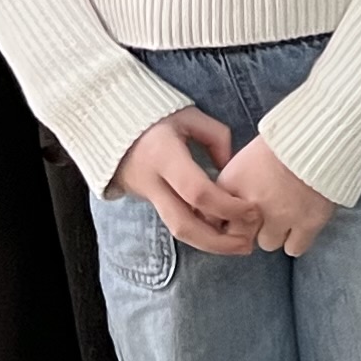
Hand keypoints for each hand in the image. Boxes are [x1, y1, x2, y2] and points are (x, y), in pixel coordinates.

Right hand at [122, 109, 262, 257]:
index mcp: (164, 155)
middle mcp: (153, 182)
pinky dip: (199, 233)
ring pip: (177, 231)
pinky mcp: (149, 203)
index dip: (227, 206)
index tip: (252, 210)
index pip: (197, 192)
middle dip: (218, 241)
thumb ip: (216, 138)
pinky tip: (222, 234)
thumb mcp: (189, 116)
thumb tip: (230, 169)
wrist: (108, 125)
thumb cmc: (157, 117)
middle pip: (184, 224)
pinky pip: (174, 223)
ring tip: (240, 245)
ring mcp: (147, 196)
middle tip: (249, 245)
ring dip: (210, 244)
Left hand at [218, 136, 337, 257]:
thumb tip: (223, 210)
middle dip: (252, 224)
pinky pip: (294, 248)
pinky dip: (297, 239)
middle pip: (242, 234)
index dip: (229, 218)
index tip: (239, 214)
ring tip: (287, 212)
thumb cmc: (285, 140)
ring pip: (268, 242)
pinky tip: (301, 223)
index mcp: (232, 183)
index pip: (215, 219)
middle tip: (267, 208)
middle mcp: (251, 204)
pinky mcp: (308, 223)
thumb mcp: (246, 157)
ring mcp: (280, 217)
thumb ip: (233, 185)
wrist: (322, 134)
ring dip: (275, 231)